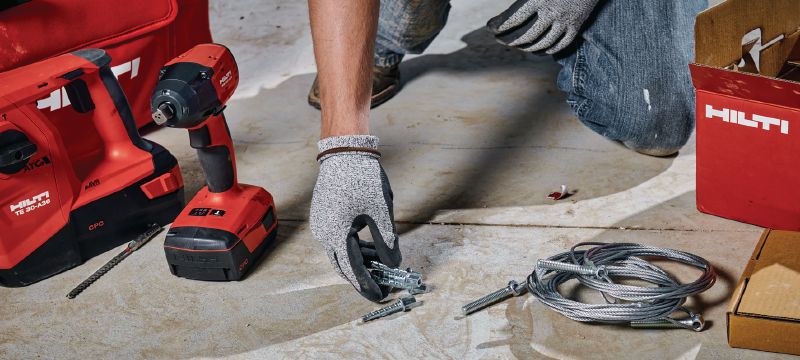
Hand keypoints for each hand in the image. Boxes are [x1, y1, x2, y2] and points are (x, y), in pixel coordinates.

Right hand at [310, 135, 400, 301]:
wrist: (344, 151)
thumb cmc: (362, 178)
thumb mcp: (381, 211)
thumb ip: (387, 241)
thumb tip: (393, 264)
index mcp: (337, 234)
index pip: (353, 269)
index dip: (367, 284)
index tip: (380, 295)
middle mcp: (324, 233)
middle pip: (343, 265)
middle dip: (362, 277)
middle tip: (379, 285)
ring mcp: (320, 224)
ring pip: (340, 251)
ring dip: (359, 260)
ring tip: (380, 262)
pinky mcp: (323, 216)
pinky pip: (337, 239)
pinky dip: (352, 246)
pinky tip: (369, 246)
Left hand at [487, 0, 599, 53]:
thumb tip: (507, 12)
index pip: (514, 18)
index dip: (500, 26)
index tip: (492, 28)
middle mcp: (551, 12)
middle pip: (527, 35)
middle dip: (511, 41)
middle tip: (501, 40)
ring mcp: (565, 21)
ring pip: (543, 43)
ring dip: (528, 48)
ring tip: (519, 47)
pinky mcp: (576, 25)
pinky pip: (562, 44)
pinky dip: (550, 49)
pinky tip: (542, 50)